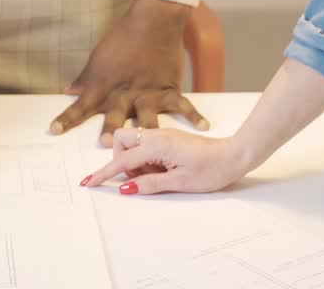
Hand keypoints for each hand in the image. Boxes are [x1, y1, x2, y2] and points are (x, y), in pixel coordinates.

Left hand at [49, 0, 207, 145]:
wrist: (151, 22)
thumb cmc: (121, 39)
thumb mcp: (97, 59)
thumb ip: (84, 80)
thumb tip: (68, 91)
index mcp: (103, 87)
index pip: (80, 106)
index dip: (66, 119)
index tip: (54, 131)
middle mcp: (124, 93)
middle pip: (115, 115)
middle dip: (110, 130)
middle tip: (106, 144)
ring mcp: (148, 93)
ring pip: (146, 116)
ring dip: (147, 130)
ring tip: (150, 145)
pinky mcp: (168, 89)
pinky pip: (182, 105)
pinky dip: (194, 115)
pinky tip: (203, 127)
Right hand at [81, 126, 250, 194]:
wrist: (234, 155)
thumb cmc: (212, 169)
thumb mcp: (180, 182)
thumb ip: (149, 184)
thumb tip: (125, 188)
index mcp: (157, 145)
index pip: (121, 161)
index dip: (104, 173)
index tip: (89, 182)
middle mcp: (156, 135)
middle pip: (120, 142)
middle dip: (120, 160)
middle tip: (140, 178)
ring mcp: (162, 134)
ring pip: (133, 144)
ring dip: (135, 161)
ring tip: (157, 175)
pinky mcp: (168, 138)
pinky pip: (146, 145)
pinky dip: (146, 159)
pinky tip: (163, 169)